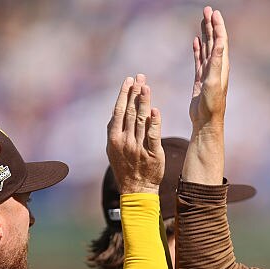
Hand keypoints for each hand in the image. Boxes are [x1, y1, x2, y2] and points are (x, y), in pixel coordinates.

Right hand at [106, 75, 163, 194]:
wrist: (136, 189)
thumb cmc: (126, 167)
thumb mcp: (114, 149)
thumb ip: (116, 130)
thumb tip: (118, 110)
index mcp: (114, 138)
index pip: (119, 111)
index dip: (124, 94)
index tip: (129, 80)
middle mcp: (125, 141)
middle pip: (130, 112)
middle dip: (135, 92)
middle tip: (140, 77)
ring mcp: (138, 147)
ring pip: (141, 120)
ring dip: (144, 101)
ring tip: (147, 86)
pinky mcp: (152, 154)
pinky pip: (153, 135)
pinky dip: (154, 122)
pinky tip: (155, 110)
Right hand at [188, 6, 228, 131]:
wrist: (206, 121)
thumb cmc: (212, 104)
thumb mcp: (214, 82)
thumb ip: (216, 62)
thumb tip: (219, 42)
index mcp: (221, 65)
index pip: (220, 41)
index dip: (217, 26)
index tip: (213, 12)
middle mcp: (216, 67)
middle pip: (214, 40)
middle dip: (211, 25)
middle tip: (206, 10)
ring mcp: (208, 72)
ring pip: (206, 48)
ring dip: (205, 34)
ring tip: (202, 20)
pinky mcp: (200, 78)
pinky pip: (199, 59)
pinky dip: (197, 48)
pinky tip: (195, 40)